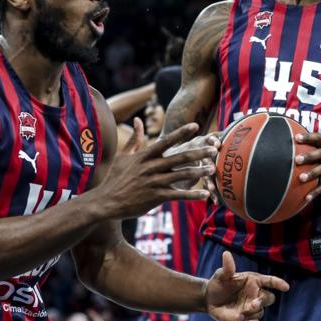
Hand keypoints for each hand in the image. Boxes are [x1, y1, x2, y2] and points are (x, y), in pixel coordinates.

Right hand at [92, 123, 214, 218]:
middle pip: (180, 157)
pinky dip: (192, 195)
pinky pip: (178, 195)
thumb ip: (134, 138)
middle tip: (214, 149)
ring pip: (182, 175)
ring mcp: (154, 182)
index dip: (182, 133)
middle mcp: (151, 167)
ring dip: (199, 172)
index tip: (196, 126)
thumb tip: (137, 119)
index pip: (166, 141)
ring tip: (212, 169)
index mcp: (145, 156)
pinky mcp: (156, 197)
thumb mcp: (123, 156)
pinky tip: (205, 194)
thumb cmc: (115, 178)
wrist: (106, 202)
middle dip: (199, 153)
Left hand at [203, 250, 289, 320]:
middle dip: (263, 301)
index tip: (285, 287)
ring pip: (261, 312)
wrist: (210, 299)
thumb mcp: (221, 275)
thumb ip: (227, 267)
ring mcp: (252, 308)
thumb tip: (226, 254)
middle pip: (269, 298)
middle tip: (252, 305)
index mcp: (254, 281)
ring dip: (252, 314)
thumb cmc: (218, 283)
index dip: (278, 283)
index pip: (270, 281)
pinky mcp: (247, 319)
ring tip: (239, 315)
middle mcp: (256, 294)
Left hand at [293, 131, 320, 202]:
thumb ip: (315, 143)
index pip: (319, 138)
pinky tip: (306, 197)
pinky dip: (315, 192)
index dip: (308, 137)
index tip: (297, 138)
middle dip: (309, 156)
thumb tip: (294, 135)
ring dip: (312, 174)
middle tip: (297, 159)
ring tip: (301, 178)